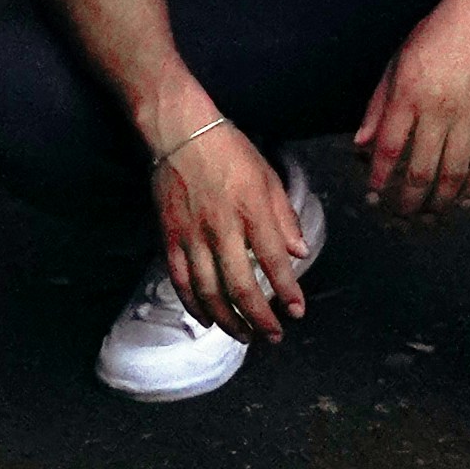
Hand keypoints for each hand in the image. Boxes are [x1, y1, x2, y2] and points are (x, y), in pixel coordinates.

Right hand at [148, 112, 307, 339]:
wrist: (180, 133)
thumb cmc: (229, 151)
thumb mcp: (268, 176)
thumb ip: (284, 218)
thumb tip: (300, 252)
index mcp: (252, 211)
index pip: (274, 262)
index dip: (287, 292)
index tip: (297, 311)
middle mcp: (222, 229)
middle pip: (241, 287)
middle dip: (259, 318)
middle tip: (272, 335)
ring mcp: (192, 236)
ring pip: (209, 292)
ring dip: (228, 320)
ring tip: (243, 335)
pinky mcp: (170, 238)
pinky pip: (181, 281)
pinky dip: (193, 305)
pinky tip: (206, 318)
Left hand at [355, 0, 469, 220]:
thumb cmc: (435, 34)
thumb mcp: (397, 62)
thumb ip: (378, 104)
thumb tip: (361, 143)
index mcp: (407, 95)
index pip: (388, 148)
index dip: (379, 177)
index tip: (373, 194)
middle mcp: (436, 111)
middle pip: (420, 170)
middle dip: (408, 201)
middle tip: (402, 216)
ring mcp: (468, 117)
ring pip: (453, 174)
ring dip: (441, 201)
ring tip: (432, 217)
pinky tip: (467, 201)